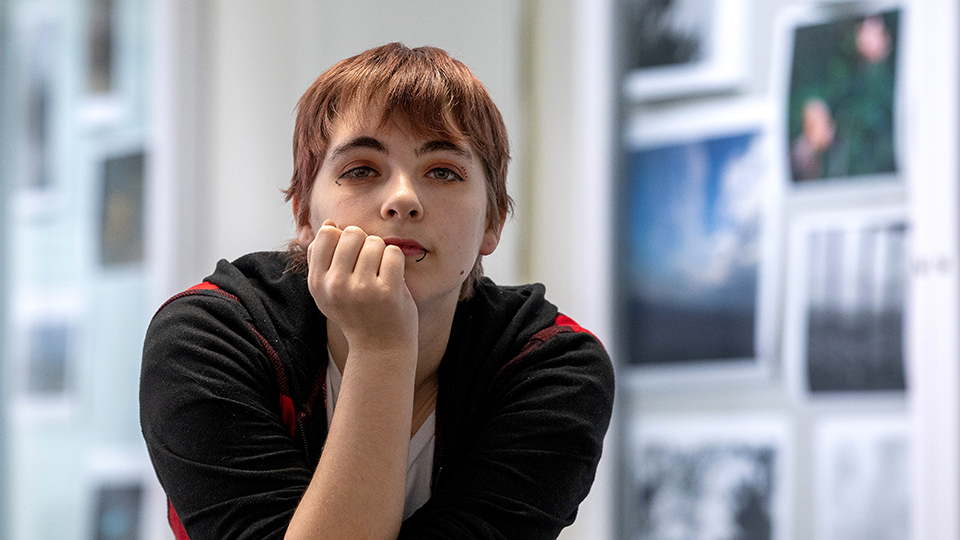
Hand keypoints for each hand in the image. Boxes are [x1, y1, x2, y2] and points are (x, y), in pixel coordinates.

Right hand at [305, 220, 418, 353]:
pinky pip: (393, 253)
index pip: (327, 234)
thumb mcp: (329, 290)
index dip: (343, 238)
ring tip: (380, 276)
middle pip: (353, 233)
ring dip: (382, 254)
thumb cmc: (356, 313)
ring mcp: (361, 289)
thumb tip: (330, 223)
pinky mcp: (386, 292)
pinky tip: (393, 280)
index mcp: (317, 283)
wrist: (379, 348)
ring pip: (375, 242)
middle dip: (365, 244)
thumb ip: (323, 257)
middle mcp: (335, 286)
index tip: (351, 258)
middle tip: (369, 267)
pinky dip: (397, 262)